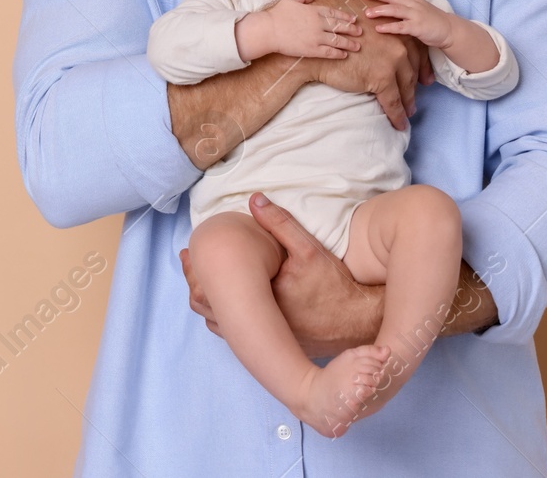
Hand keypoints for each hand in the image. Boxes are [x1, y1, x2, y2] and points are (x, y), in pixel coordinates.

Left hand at [180, 193, 382, 357]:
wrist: (360, 323)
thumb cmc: (335, 287)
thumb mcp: (309, 249)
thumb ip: (280, 224)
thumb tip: (254, 199)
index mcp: (258, 300)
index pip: (212, 289)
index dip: (193, 271)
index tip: (186, 254)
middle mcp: (257, 326)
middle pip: (209, 309)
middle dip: (195, 285)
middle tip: (187, 263)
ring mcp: (263, 341)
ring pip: (220, 325)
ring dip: (208, 303)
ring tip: (199, 282)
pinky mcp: (272, 348)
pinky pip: (238, 335)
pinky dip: (226, 317)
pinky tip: (226, 302)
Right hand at [253, 0, 361, 59]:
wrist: (269, 30)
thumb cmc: (277, 14)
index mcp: (314, 11)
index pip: (334, 13)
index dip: (345, 16)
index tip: (353, 19)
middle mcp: (318, 23)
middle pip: (339, 26)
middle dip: (351, 29)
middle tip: (360, 32)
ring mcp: (316, 37)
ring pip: (338, 40)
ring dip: (349, 43)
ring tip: (357, 46)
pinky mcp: (312, 49)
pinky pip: (329, 52)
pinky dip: (338, 53)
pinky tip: (344, 54)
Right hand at [303, 0, 430, 128]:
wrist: (319, 52)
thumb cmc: (336, 40)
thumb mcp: (364, 32)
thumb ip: (381, 39)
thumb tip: (388, 54)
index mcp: (395, 31)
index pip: (417, 50)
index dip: (423, 66)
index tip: (426, 78)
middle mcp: (398, 45)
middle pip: (413, 70)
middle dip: (417, 86)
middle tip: (417, 97)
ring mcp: (391, 62)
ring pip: (405, 87)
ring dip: (408, 102)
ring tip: (409, 112)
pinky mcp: (382, 79)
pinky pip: (393, 102)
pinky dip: (398, 115)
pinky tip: (400, 123)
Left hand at [359, 0, 453, 48]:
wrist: (449, 29)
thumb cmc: (432, 19)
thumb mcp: (419, 6)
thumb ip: (405, 2)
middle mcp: (413, 4)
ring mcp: (416, 15)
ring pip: (395, 10)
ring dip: (381, 10)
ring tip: (367, 13)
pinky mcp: (417, 28)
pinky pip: (401, 27)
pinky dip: (389, 27)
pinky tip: (379, 28)